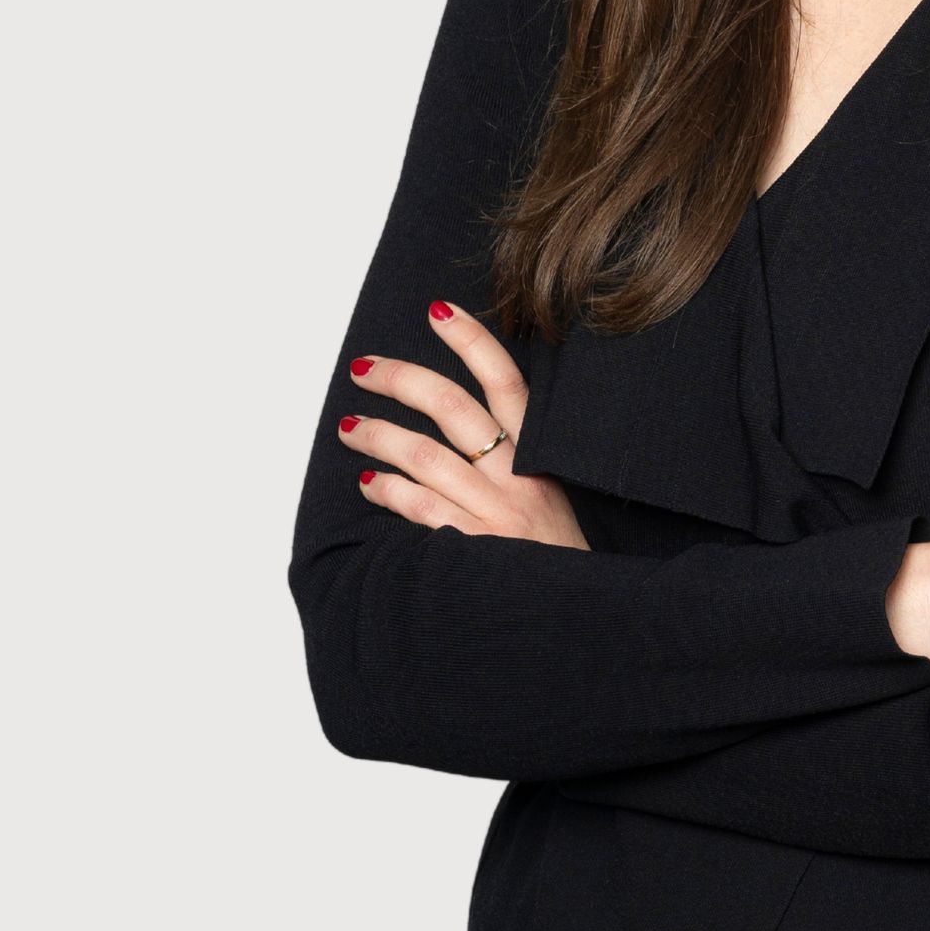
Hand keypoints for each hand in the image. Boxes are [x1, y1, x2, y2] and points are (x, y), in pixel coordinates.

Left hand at [339, 300, 589, 547]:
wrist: (580, 619)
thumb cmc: (556, 558)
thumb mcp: (552, 496)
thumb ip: (515, 459)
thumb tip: (460, 423)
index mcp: (541, 457)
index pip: (506, 382)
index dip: (472, 340)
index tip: (437, 311)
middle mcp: (518, 478)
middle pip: (452, 407)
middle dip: (399, 379)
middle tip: (364, 369)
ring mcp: (494, 514)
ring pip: (424, 455)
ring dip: (377, 435)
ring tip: (350, 427)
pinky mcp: (472, 549)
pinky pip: (419, 507)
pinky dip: (388, 491)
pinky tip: (369, 483)